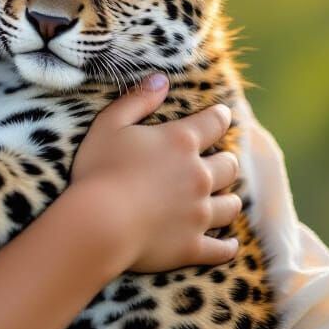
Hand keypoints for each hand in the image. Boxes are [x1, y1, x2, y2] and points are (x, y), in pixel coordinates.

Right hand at [68, 74, 240, 273]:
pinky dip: (228, 246)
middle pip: (229, 165)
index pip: (214, 123)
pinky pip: (223, 249)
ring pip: (230, 205)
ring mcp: (199, 214)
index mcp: (181, 142)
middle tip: (219, 161)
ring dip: (228, 199)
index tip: (222, 115)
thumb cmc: (99, 170)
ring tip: (224, 198)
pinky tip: (230, 243)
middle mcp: (199, 175)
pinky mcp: (193, 246)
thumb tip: (161, 79)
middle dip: (225, 160)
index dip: (220, 116)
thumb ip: (138, 99)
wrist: (98, 224)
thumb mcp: (110, 124)